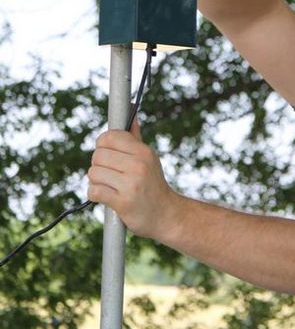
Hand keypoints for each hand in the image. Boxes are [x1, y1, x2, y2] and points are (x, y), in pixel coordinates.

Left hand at [88, 123, 177, 239]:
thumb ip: (135, 137)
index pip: (109, 137)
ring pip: (93, 173)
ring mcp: (131, 184)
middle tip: (109, 174)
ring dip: (96, 181)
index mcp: (143, 152)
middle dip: (98, 165)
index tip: (107, 153)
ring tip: (109, 186)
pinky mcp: (123, 202)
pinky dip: (95, 194)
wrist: (166, 215)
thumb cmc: (153, 185)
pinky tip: (107, 196)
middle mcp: (138, 165)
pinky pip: (94, 191)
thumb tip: (131, 113)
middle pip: (97, 155)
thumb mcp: (149, 159)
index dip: (102, 145)